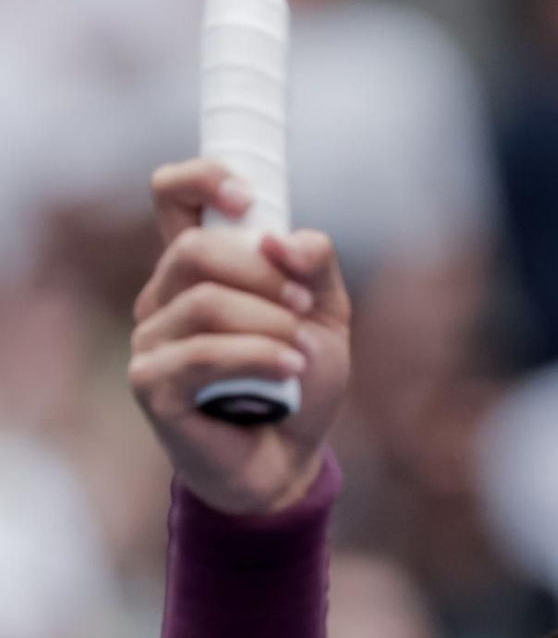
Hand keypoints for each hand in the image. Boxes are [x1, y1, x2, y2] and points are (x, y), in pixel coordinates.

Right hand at [130, 162, 350, 515]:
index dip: (202, 179)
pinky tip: (290, 371)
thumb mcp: (326, 312)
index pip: (172, 196)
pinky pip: (201, 354)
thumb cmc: (299, 380)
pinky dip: (258, 356)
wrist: (291, 458)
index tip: (247, 198)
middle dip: (262, 273)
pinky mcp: (151, 384)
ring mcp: (151, 340)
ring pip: (205, 302)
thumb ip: (315, 263)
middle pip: (195, 250)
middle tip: (303, 306)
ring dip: (269, 323)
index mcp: (199, 268)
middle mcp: (164, 297)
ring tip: (301, 351)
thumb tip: (280, 239)